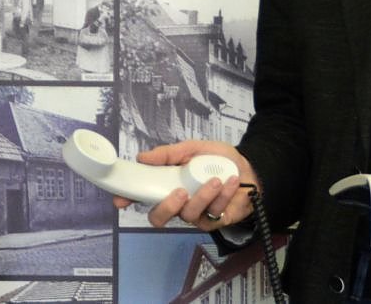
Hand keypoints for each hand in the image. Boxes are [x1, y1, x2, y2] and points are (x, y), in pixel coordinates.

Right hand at [112, 140, 258, 232]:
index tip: (121, 199)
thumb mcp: (193, 148)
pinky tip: (230, 182)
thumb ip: (169, 153)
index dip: (129, 198)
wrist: (250, 168)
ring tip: (215, 179)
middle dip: (166, 207)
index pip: (143, 196)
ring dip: (203, 196)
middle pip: (158, 217)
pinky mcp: (214, 220)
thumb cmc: (219, 159)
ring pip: (188, 215)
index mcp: (168, 184)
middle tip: (180, 192)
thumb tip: (142, 157)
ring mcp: (195, 214)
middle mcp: (178, 202)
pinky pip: (212, 213)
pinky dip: (221, 196)